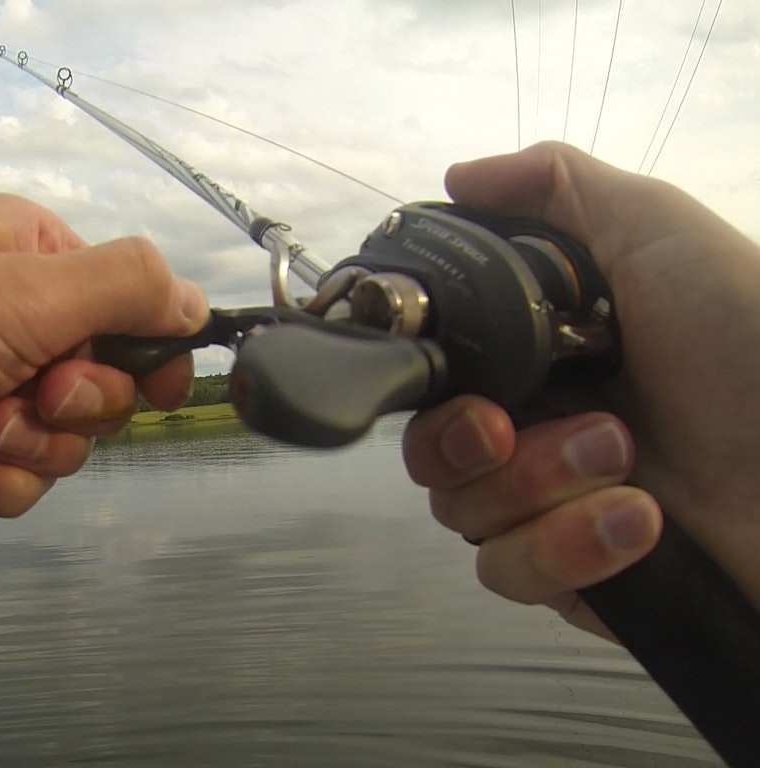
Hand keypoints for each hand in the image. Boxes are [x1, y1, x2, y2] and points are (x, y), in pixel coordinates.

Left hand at [0, 193, 207, 518]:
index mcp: (37, 260)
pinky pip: (22, 482)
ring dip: (30, 447)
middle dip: (75, 405)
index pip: (136, 307)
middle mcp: (20, 321)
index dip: (150, 355)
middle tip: (28, 393)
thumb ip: (123, 290)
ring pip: (72, 444)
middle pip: (112, 385)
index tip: (152, 385)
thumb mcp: (20, 290)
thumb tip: (197, 303)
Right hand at [400, 141, 759, 640]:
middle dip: (466, 441)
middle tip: (510, 427)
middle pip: (430, 450)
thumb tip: (457, 175)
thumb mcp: (658, 231)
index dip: (427, 379)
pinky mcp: (574, 576)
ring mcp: (551, 508)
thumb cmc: (749, 342)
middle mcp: (537, 431)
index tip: (458, 375)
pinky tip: (638, 523)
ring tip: (625, 460)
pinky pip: (512, 571)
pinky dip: (567, 548)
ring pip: (464, 514)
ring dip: (538, 485)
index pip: (437, 377)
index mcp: (541, 358)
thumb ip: (555, 186)